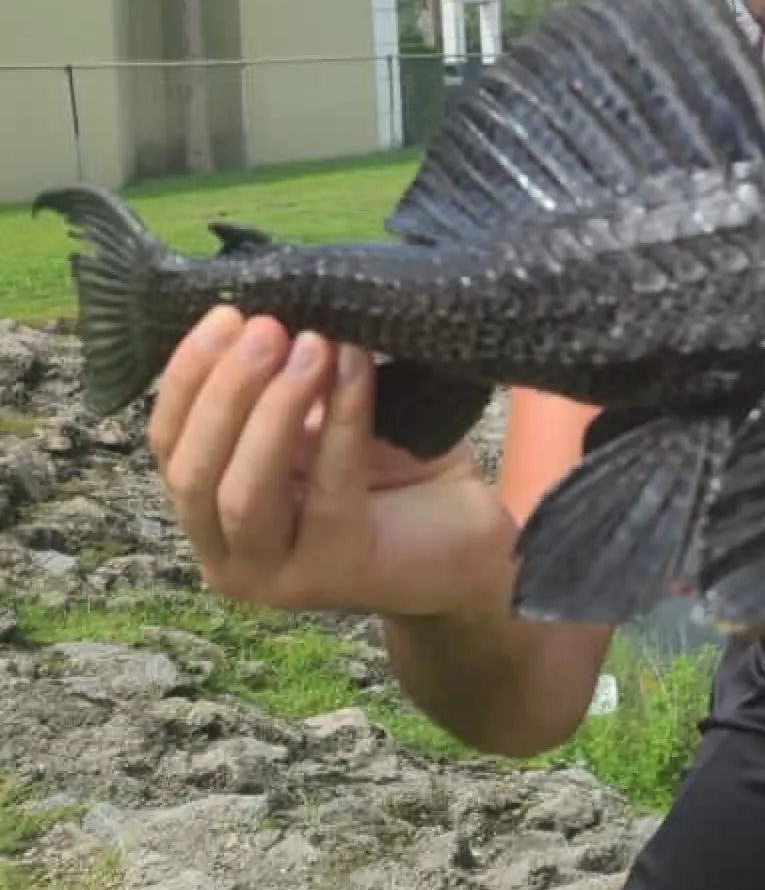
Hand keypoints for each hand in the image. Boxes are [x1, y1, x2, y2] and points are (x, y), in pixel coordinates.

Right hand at [147, 307, 513, 617]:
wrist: (471, 539)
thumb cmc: (394, 476)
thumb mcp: (325, 424)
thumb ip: (286, 387)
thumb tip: (266, 312)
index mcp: (211, 515)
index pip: (168, 446)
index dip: (186, 378)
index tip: (225, 314)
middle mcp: (230, 558)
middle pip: (191, 471)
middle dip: (225, 390)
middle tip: (268, 326)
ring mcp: (278, 577)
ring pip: (244, 491)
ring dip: (273, 407)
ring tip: (311, 341)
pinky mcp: (337, 573)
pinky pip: (329, 487)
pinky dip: (343, 417)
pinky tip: (355, 365)